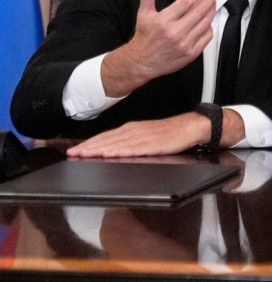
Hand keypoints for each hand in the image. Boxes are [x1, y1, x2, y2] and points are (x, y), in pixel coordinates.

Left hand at [67, 112, 209, 157]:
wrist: (190, 127)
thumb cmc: (171, 134)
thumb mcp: (148, 136)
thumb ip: (132, 141)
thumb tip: (116, 149)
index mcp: (132, 129)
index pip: (106, 136)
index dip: (89, 144)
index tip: (75, 150)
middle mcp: (134, 131)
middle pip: (106, 139)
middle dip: (87, 147)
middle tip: (72, 153)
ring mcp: (142, 137)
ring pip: (115, 144)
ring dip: (97, 149)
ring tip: (83, 155)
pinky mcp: (151, 144)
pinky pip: (131, 148)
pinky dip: (117, 151)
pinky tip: (108, 154)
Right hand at [100, 0, 218, 96]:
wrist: (142, 62)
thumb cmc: (145, 37)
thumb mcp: (143, 14)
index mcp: (164, 21)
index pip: (187, 1)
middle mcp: (175, 32)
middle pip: (199, 10)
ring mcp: (185, 44)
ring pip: (205, 23)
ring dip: (211, 10)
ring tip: (213, 1)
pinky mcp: (191, 53)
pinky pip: (207, 37)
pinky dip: (209, 27)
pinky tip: (208, 20)